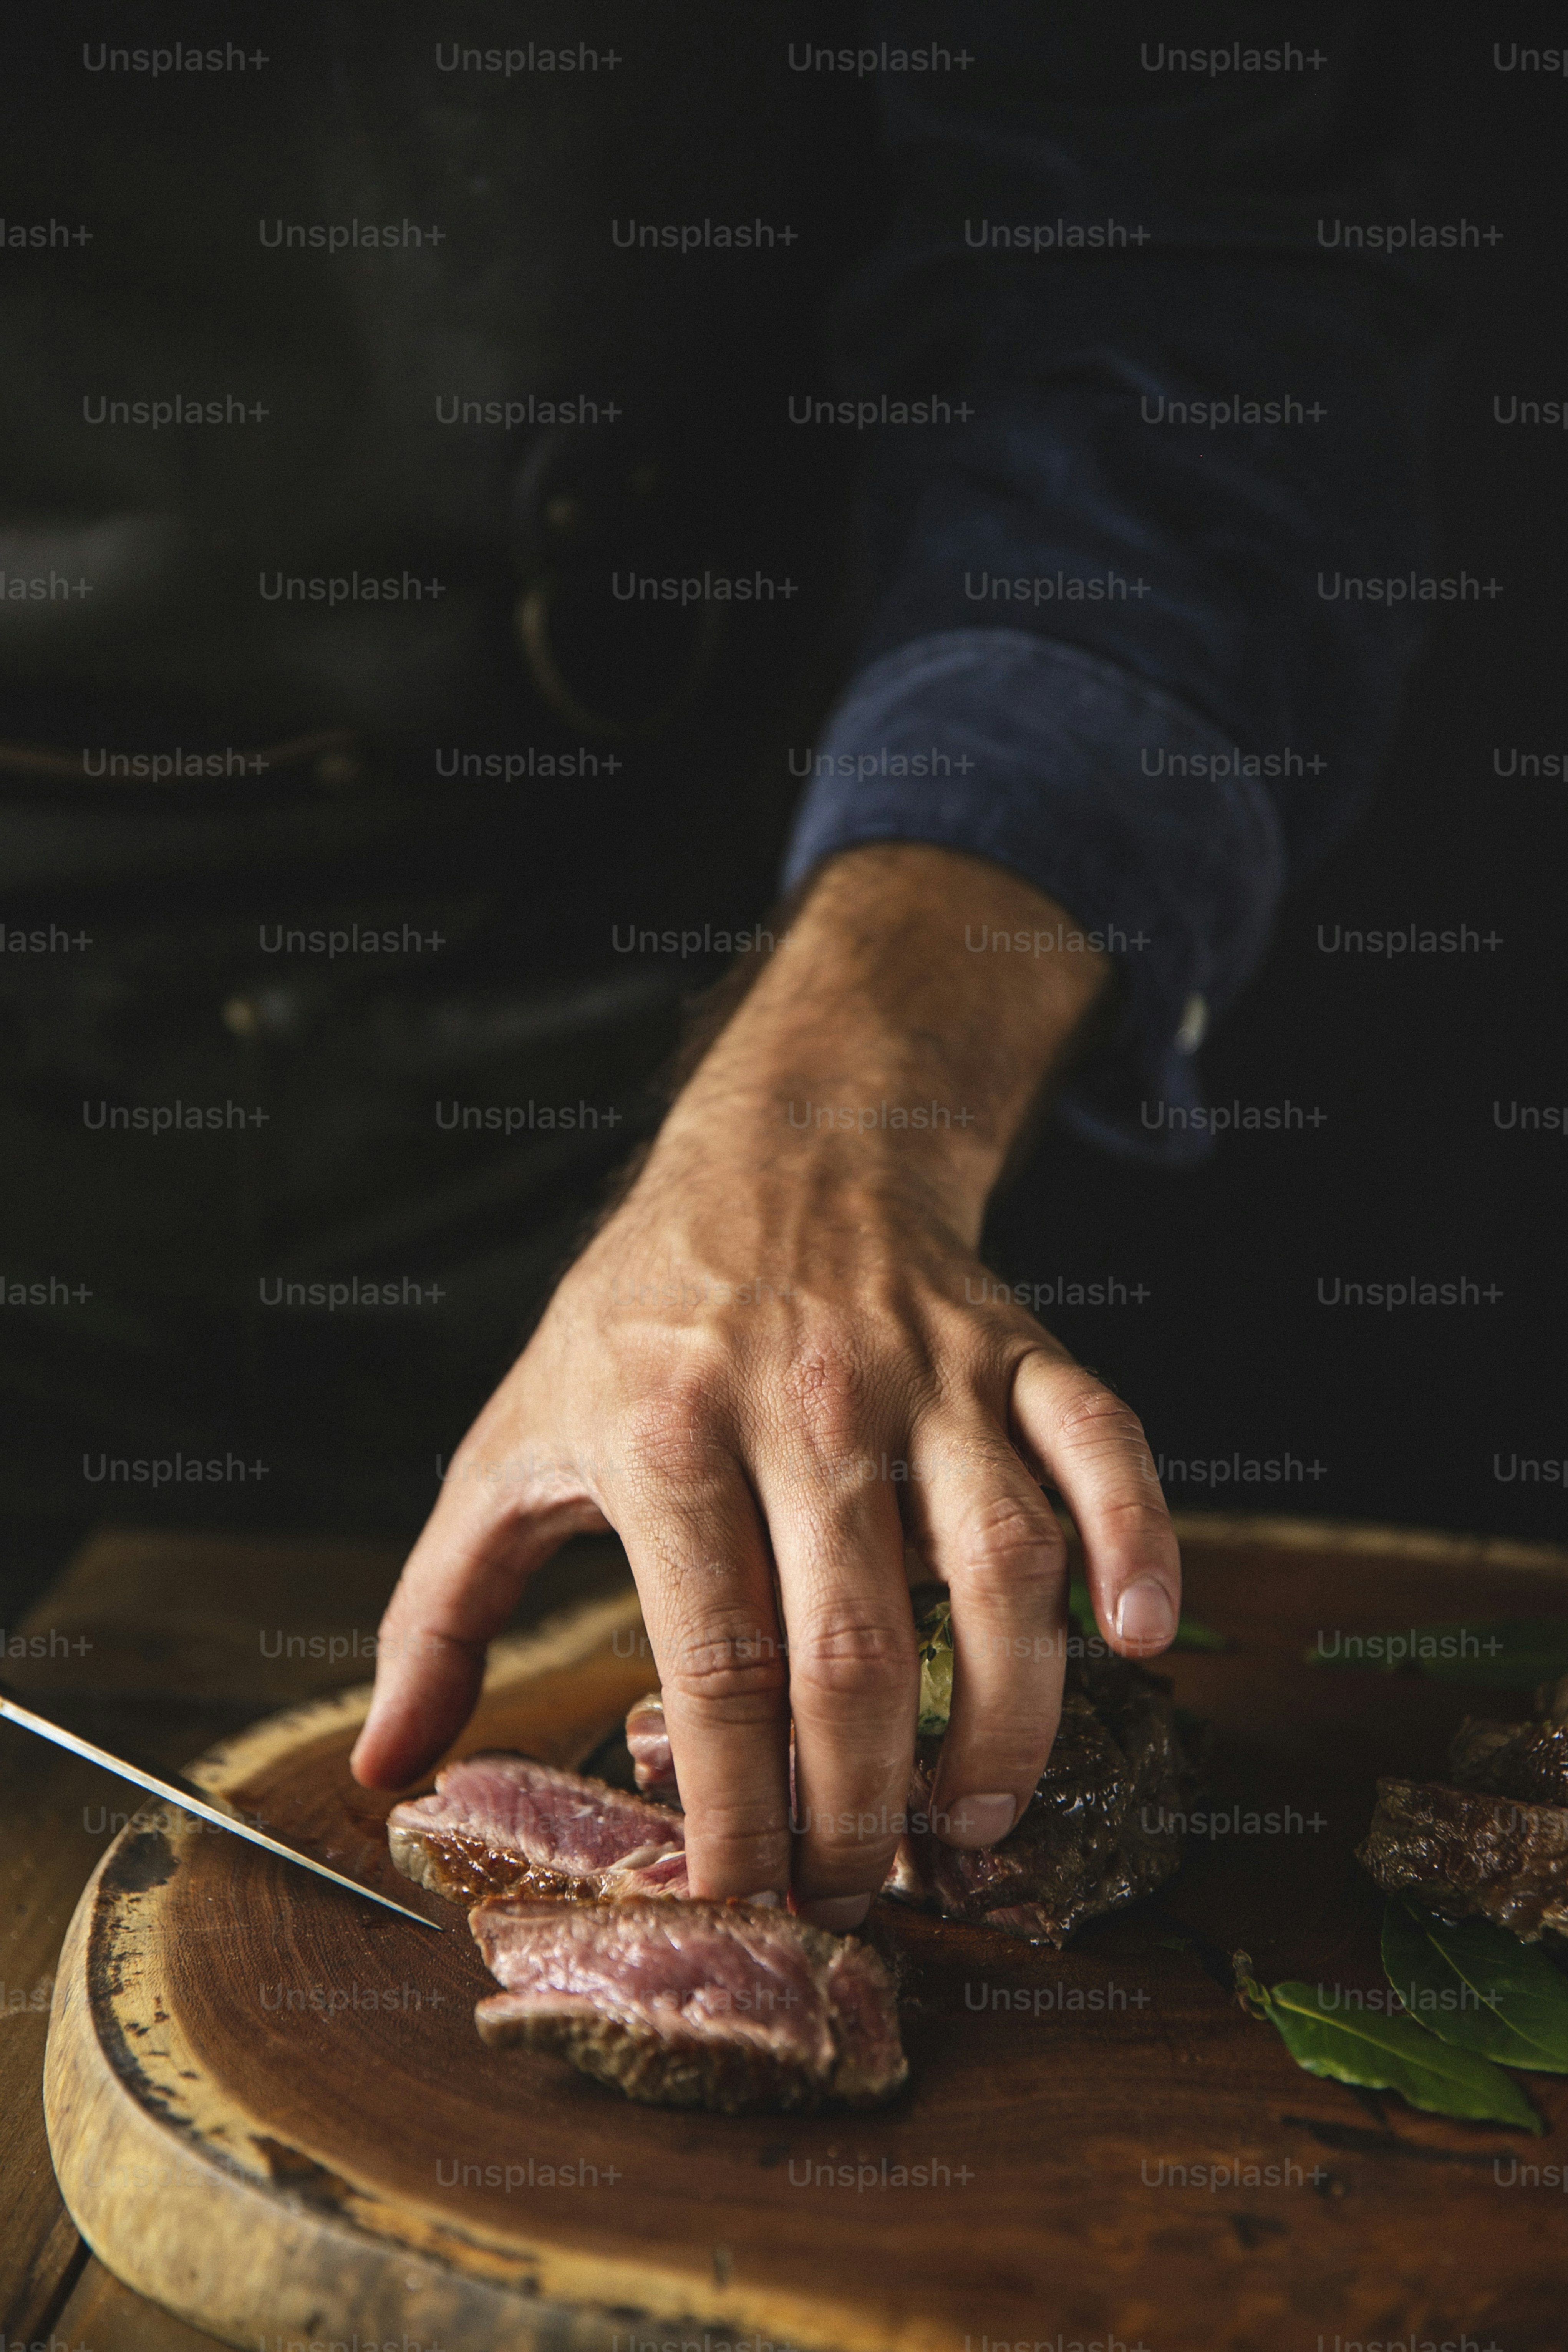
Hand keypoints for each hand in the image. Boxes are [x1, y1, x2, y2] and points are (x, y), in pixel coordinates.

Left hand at [351, 844, 1181, 1926]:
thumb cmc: (637, 1325)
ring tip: (977, 1817)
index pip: (713, 1664)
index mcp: (665, 1437)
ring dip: (1005, 1715)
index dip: (735, 1808)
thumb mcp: (511, 1444)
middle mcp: (801, 1406)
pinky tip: (1141, 1636)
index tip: (744, 1898)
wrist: (779, 1154)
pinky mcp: (1017, 1352)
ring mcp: (924, 1377)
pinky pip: (1101, 1446)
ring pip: (999, 1565)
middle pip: (851, 1646)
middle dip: (863, 1803)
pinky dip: (1137, 1539)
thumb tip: (386, 1767)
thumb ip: (441, 1609)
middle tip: (861, 1887)